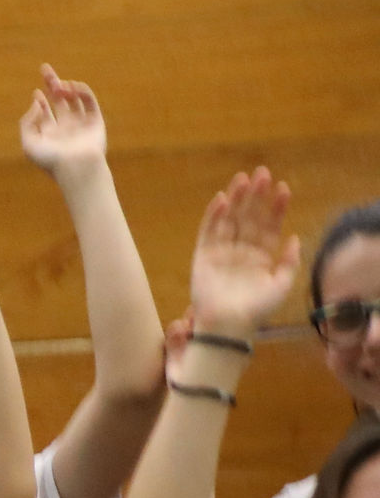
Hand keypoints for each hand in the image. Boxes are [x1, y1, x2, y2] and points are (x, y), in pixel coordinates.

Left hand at [16, 65, 106, 179]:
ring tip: (59, 85)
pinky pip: (89, 101)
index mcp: (50, 134)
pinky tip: (72, 87)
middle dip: (52, 84)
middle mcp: (65, 127)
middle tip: (45, 69)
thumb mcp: (28, 143)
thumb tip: (36, 102)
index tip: (37, 92)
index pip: (45, 113)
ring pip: (74, 99)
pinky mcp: (95, 120)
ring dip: (65, 88)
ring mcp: (81, 123)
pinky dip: (81, 91)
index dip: (40, 100)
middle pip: (58, 100)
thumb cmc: (50, 160)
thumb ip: (27, 122)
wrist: (76, 167)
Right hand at [185, 167, 300, 337]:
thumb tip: (294, 236)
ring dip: (237, 198)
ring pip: (230, 219)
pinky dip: (214, 215)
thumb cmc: (257, 309)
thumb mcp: (282, 284)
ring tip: (243, 178)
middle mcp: (242, 250)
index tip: (283, 188)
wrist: (229, 324)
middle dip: (256, 195)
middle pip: (250, 217)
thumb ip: (289, 261)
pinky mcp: (203, 255)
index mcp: (261, 256)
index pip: (270, 225)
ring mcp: (222, 251)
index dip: (276, 207)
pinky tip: (222, 199)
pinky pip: (208, 231)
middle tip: (262, 173)